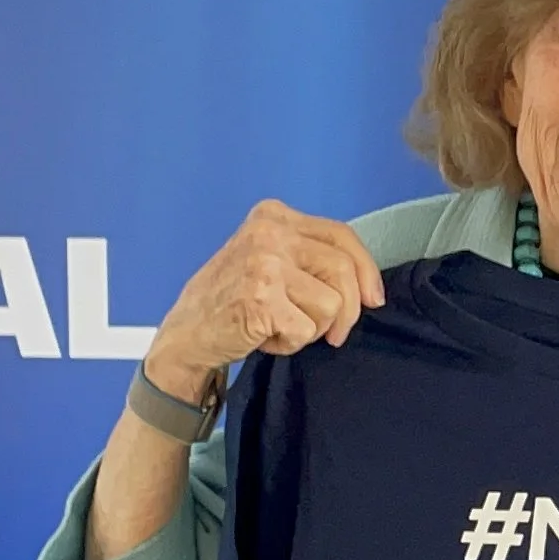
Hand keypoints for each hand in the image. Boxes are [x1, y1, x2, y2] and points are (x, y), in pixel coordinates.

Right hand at [147, 201, 384, 394]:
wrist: (185, 334)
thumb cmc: (231, 301)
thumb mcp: (268, 259)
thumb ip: (310, 258)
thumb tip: (368, 287)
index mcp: (273, 216)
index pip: (342, 235)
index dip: (366, 271)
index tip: (373, 299)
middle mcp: (269, 232)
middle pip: (343, 270)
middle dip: (348, 310)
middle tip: (331, 334)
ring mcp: (264, 263)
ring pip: (331, 304)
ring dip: (311, 328)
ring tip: (278, 325)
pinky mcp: (261, 298)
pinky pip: (307, 330)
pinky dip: (290, 344)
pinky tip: (264, 337)